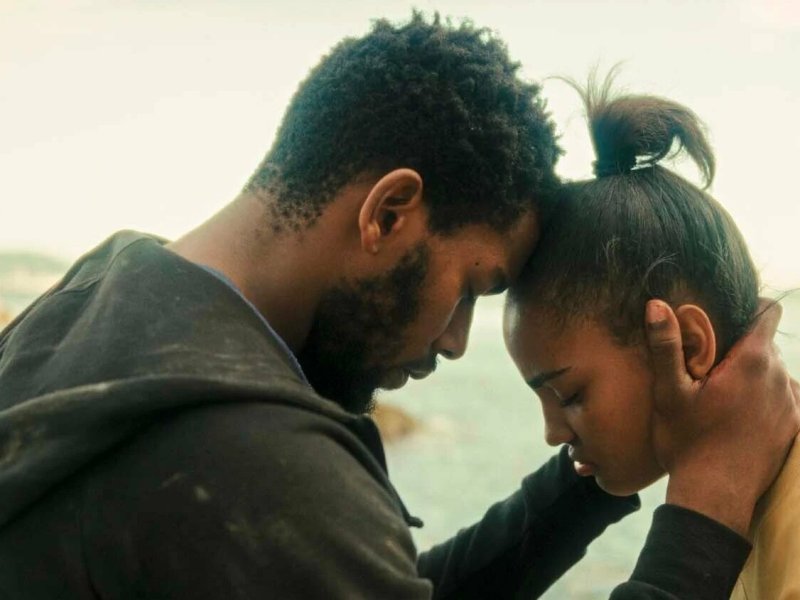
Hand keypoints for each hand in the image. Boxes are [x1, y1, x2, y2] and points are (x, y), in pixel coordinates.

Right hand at [645, 298, 798, 535]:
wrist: (715, 496)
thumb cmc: (689, 442)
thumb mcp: (669, 393)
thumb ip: (666, 346)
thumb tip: (656, 305)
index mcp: (751, 362)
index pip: (768, 313)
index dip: (749, 307)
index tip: (724, 317)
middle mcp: (779, 378)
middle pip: (765, 344)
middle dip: (739, 347)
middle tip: (706, 365)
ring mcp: (790, 404)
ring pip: (774, 371)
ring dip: (752, 374)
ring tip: (720, 394)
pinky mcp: (793, 427)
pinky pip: (782, 397)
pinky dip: (763, 397)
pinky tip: (736, 414)